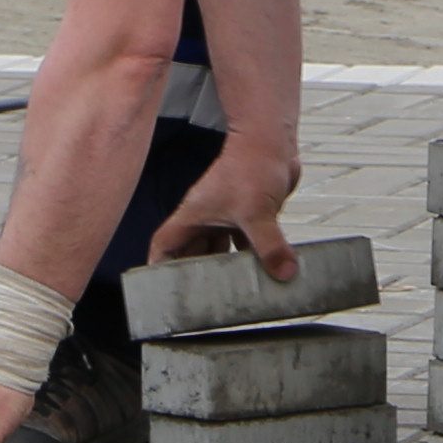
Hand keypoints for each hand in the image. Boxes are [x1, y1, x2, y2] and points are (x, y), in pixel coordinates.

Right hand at [144, 137, 300, 282]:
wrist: (273, 141)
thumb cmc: (252, 165)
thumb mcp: (256, 212)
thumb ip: (269, 246)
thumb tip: (284, 272)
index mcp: (193, 216)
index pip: (164, 245)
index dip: (158, 266)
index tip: (159, 288)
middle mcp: (206, 218)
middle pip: (192, 253)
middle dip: (195, 275)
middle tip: (201, 301)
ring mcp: (227, 217)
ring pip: (220, 250)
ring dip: (226, 268)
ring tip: (231, 294)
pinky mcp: (248, 215)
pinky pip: (246, 242)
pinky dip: (252, 256)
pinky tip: (262, 272)